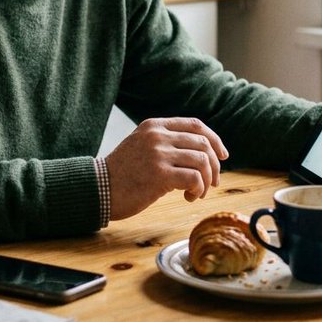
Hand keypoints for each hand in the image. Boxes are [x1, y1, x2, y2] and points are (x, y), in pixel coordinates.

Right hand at [104, 117, 228, 220]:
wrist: (98, 188)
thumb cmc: (123, 173)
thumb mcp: (142, 145)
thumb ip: (166, 143)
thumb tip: (203, 153)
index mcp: (155, 125)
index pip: (196, 125)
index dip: (215, 140)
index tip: (223, 155)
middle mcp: (157, 136)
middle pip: (203, 143)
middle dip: (215, 165)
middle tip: (213, 182)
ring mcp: (158, 154)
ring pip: (202, 161)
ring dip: (206, 181)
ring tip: (197, 192)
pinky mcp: (159, 174)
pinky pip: (194, 179)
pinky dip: (198, 189)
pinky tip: (188, 197)